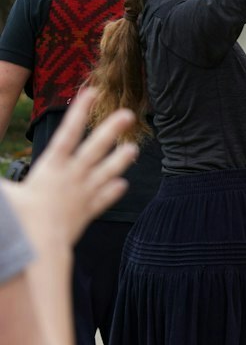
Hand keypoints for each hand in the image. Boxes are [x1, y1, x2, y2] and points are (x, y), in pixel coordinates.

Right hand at [5, 90, 137, 250]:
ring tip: (133, 148)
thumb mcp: (3, 194)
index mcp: (51, 167)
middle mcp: (72, 177)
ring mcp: (82, 195)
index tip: (91, 93)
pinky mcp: (86, 213)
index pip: (67, 133)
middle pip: (95, 148)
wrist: (39, 251)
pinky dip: (112, 192)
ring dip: (120, 160)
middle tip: (128, 114)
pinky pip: (103, 200)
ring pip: (106, 172)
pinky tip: (122, 184)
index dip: (79, 111)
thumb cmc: (18, 221)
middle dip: (111, 129)